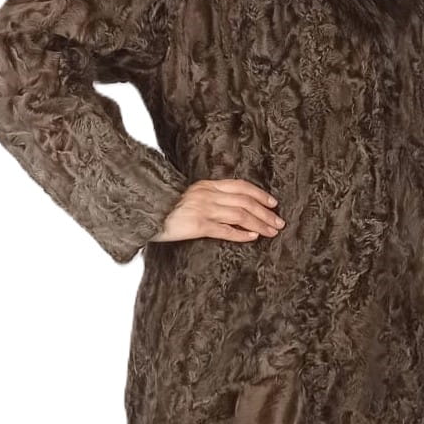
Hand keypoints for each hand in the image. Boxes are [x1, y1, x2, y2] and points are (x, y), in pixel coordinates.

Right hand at [151, 178, 285, 245]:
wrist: (144, 212)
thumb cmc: (166, 207)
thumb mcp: (189, 196)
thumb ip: (208, 197)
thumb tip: (228, 204)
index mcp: (207, 185)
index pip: (241, 186)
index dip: (260, 194)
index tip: (273, 202)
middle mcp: (208, 195)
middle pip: (245, 201)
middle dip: (265, 212)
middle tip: (279, 222)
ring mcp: (204, 209)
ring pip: (240, 215)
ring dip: (259, 223)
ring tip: (271, 232)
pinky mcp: (198, 225)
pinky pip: (225, 230)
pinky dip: (241, 234)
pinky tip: (252, 237)